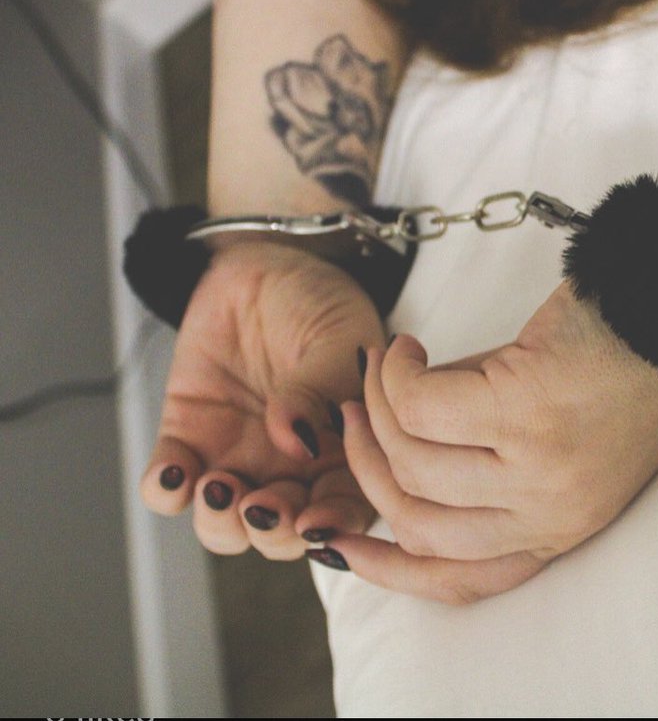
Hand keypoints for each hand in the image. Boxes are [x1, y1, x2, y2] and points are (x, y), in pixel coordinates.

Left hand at [139, 241, 381, 558]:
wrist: (265, 264)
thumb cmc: (321, 303)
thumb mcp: (340, 336)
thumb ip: (322, 388)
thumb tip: (297, 440)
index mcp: (346, 453)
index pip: (348, 509)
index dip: (333, 529)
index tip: (314, 523)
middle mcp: (295, 469)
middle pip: (285, 535)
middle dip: (272, 534)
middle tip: (263, 505)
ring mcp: (240, 459)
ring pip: (226, 527)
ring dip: (219, 523)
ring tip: (218, 485)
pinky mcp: (188, 440)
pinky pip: (169, 488)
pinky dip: (165, 491)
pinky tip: (174, 471)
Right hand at [326, 282, 657, 603]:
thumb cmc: (617, 369)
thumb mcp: (553, 444)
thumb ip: (480, 465)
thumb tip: (386, 451)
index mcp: (560, 527)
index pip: (459, 578)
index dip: (386, 569)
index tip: (336, 543)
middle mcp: (551, 510)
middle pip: (417, 517)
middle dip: (368, 466)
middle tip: (356, 413)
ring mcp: (540, 464)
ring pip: (412, 458)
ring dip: (378, 408)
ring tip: (387, 368)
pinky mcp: (525, 407)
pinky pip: (422, 403)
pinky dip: (398, 374)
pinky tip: (407, 349)